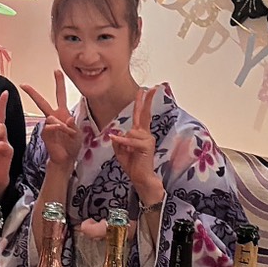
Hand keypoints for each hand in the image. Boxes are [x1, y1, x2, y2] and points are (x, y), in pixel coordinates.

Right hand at [21, 71, 81, 173]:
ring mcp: (48, 125)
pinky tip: (62, 134)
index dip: (59, 83)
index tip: (57, 71)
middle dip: (33, 93)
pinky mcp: (45, 134)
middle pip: (42, 102)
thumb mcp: (78, 133)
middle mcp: (53, 117)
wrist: (66, 159)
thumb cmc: (72, 145)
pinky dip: (58, 129)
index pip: (60, 95)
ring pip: (51, 118)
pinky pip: (49, 126)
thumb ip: (73, 125)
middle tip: (24, 85)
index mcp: (62, 113)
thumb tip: (67, 118)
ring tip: (69, 134)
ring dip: (63, 126)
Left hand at [109, 86, 163, 204]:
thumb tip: (117, 132)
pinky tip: (116, 140)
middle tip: (151, 88)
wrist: (141, 179)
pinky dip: (122, 142)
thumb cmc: (133, 166)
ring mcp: (147, 139)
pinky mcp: (147, 146)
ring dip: (124, 142)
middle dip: (146, 101)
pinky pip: (130, 140)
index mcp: (139, 134)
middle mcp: (145, 134)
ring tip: (128, 154)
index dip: (142, 103)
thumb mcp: (120, 152)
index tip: (144, 91)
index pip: (141, 115)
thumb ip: (118, 141)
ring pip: (131, 132)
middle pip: (145, 114)